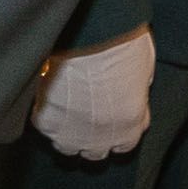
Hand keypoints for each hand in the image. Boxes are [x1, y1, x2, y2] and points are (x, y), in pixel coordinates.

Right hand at [31, 30, 154, 162]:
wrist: (92, 36)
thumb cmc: (124, 46)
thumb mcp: (144, 70)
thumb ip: (137, 92)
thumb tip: (132, 91)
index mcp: (130, 129)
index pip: (123, 145)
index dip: (116, 130)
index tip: (111, 117)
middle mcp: (101, 139)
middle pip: (94, 153)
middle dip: (92, 136)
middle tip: (86, 111)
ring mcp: (70, 134)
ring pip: (66, 147)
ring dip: (66, 131)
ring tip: (63, 107)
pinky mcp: (46, 121)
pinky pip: (43, 124)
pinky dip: (44, 113)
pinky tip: (47, 96)